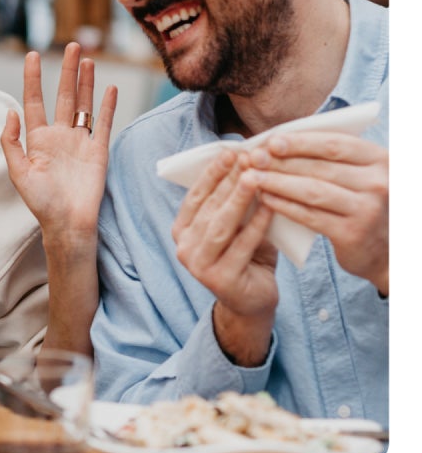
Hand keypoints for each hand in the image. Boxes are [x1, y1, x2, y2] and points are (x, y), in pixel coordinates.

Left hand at [0, 42, 117, 236]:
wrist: (69, 223)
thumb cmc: (41, 203)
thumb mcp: (18, 173)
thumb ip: (12, 142)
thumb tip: (10, 112)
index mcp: (38, 139)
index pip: (35, 101)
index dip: (33, 78)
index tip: (32, 55)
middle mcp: (60, 136)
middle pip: (64, 95)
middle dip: (67, 71)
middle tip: (71, 46)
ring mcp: (80, 142)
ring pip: (84, 104)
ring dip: (86, 81)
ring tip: (87, 59)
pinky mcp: (98, 150)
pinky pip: (103, 122)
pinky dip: (107, 105)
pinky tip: (110, 87)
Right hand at [172, 150, 278, 365]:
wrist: (253, 301)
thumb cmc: (246, 255)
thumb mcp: (236, 225)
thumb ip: (235, 201)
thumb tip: (248, 160)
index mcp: (182, 230)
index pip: (195, 195)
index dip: (212, 172)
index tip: (230, 151)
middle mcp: (184, 248)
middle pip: (208, 208)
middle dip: (228, 180)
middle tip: (247, 158)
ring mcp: (199, 266)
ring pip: (220, 226)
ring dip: (238, 199)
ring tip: (255, 177)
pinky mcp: (220, 280)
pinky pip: (241, 246)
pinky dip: (256, 225)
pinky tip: (270, 206)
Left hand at [246, 130, 388, 294]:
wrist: (385, 250)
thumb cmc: (361, 203)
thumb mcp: (358, 176)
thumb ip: (330, 158)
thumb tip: (277, 141)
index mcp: (381, 160)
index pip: (335, 145)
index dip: (301, 142)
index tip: (271, 141)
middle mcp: (380, 183)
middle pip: (320, 167)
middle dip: (282, 161)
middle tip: (253, 158)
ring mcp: (368, 210)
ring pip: (312, 190)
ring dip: (277, 182)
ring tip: (252, 177)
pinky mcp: (352, 234)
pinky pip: (310, 215)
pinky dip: (284, 205)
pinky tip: (265, 199)